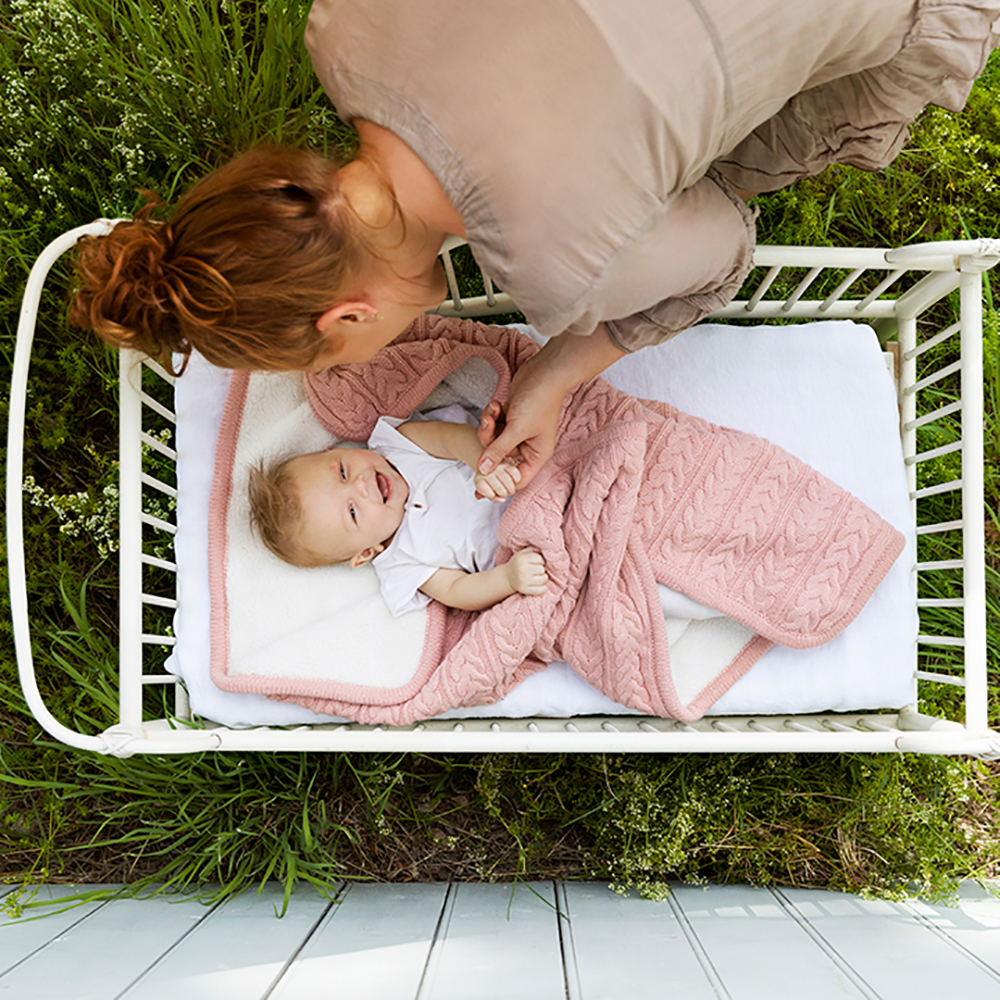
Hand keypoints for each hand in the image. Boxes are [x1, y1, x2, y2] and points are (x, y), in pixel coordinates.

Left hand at [474, 460, 520, 500]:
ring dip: (511, 490)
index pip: (490, 494)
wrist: (488, 465)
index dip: (493, 497)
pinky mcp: (507, 463)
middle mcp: (488, 472)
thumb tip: (503, 500)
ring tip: (509, 490)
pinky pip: (515, 474)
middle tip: (503, 493)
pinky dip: (516, 480)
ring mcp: (497, 467)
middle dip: (503, 494)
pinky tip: (513, 481)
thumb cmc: (488, 481)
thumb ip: (493, 498)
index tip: (493, 494)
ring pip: (508, 482)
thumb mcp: (486, 490)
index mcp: (479, 480)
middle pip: (500, 489)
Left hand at [476, 350, 565, 491]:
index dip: (499, 480)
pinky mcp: (510, 419)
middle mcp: (527, 447)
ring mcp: (517, 433)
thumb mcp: (516, 430)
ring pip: (493, 441)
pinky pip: (493, 426)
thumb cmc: (538, 402)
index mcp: (536, 455)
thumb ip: (498, 451)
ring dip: (488, 426)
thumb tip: (483, 469)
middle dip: (489, 443)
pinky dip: (491, 416)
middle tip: (488, 426)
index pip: (516, 479)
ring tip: (492, 411)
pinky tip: (496, 404)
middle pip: (499, 459)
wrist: (544, 372)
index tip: (482, 477)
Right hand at [503, 549, 547, 595]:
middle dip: (541, 569)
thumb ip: (532, 549)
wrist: (507, 577)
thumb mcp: (522, 553)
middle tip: (537, 570)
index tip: (537, 562)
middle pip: (542, 569)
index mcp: (521, 559)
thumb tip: (545, 547)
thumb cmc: (518, 563)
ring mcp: (523, 581)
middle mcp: (522, 570)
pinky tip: (542, 585)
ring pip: (543, 579)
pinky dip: (544, 588)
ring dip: (543, 578)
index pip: (540, 558)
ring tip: (539, 576)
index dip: (541, 560)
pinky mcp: (525, 590)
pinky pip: (541, 590)